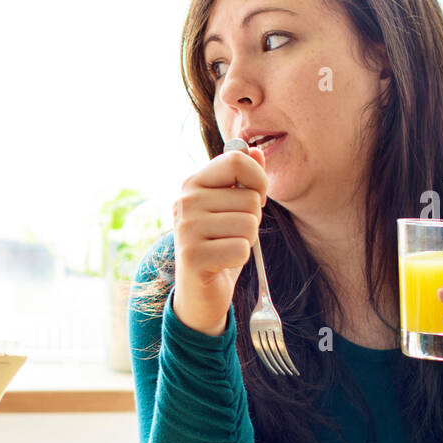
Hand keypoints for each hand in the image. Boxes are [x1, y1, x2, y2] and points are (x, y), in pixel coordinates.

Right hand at [171, 144, 267, 335]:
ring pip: (249, 225)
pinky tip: (222, 263)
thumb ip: (243, 178)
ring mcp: (186, 229)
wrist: (199, 292)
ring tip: (226, 248)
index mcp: (192, 184)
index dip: (258, 180)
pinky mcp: (192, 256)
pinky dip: (239, 259)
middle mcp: (185, 202)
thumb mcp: (232, 208)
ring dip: (247, 241)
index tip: (255, 198)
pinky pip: (241, 249)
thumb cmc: (219, 245)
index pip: (236, 160)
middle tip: (231, 234)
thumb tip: (255, 150)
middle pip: (250, 198)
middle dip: (252, 220)